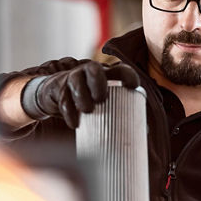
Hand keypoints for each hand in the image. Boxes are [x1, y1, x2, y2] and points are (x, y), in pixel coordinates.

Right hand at [23, 59, 141, 127]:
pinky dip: (68, 111)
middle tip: (101, 98)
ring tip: (88, 110)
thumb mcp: (105, 103)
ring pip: (75, 80)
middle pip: (93, 69)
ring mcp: (72, 79)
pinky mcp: (58, 89)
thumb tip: (146, 131)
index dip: (127, 75)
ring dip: (82, 95)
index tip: (133, 86)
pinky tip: (75, 123)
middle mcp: (88, 74)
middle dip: (98, 82)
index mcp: (106, 76)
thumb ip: (123, 113)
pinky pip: (62, 98)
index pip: (120, 70)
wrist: (55, 96)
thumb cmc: (88, 100)